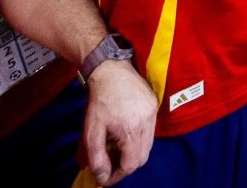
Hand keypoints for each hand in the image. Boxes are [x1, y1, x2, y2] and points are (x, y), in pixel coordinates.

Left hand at [80, 59, 158, 184]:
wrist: (111, 70)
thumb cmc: (99, 100)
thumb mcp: (91, 131)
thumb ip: (97, 156)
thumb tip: (102, 176)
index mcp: (131, 130)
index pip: (130, 164)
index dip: (118, 175)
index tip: (106, 179)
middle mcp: (147, 124)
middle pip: (142, 158)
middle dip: (126, 166)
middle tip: (110, 166)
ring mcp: (153, 114)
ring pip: (148, 146)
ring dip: (133, 153)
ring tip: (116, 150)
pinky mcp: (155, 106)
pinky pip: (150, 132)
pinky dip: (139, 139)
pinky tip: (125, 134)